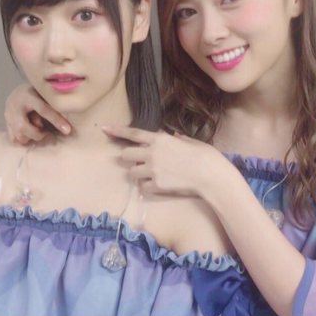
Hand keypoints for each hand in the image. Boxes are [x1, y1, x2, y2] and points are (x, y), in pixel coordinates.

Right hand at [4, 84, 70, 143]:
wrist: (19, 93)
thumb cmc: (37, 94)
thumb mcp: (45, 94)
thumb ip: (53, 104)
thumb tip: (68, 117)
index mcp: (28, 95)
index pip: (43, 109)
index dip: (56, 121)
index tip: (67, 130)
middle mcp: (15, 105)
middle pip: (23, 127)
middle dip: (37, 134)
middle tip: (46, 132)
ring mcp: (8, 115)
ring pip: (18, 135)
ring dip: (30, 137)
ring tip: (38, 130)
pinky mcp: (6, 124)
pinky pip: (14, 139)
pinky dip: (24, 139)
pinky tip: (30, 134)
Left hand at [102, 125, 238, 198]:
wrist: (211, 176)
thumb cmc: (205, 156)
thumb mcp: (191, 141)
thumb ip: (178, 139)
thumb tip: (173, 137)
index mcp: (160, 139)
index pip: (133, 133)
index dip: (117, 131)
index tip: (104, 128)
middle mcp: (152, 153)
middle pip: (126, 155)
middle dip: (130, 158)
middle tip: (139, 162)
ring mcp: (152, 170)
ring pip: (132, 172)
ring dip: (138, 173)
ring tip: (152, 175)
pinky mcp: (156, 185)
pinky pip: (143, 187)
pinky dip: (148, 186)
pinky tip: (160, 185)